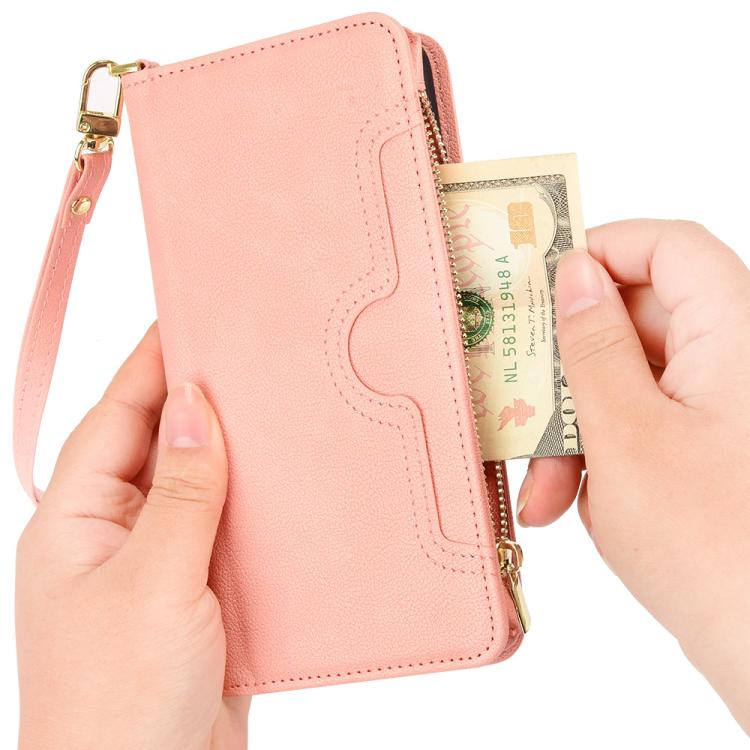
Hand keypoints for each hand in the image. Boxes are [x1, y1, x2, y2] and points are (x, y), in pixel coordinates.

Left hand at [16, 325, 249, 749]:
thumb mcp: (152, 583)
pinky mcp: (204, 595)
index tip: (195, 317)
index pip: (116, 417)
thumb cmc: (116, 703)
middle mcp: (117, 535)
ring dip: (240, 457)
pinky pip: (233, 532)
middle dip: (206, 404)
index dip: (153, 365)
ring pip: (204, 488)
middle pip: (163, 446)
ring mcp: (163, 565)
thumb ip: (181, 492)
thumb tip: (196, 407)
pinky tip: (295, 487)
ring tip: (284, 410)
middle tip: (255, 356)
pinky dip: (261, 509)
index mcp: (78, 521)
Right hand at [517, 220, 749, 731]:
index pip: (669, 248)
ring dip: (575, 425)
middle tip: (519, 405)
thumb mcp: (626, 437)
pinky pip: (640, 422)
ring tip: (545, 487)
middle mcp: (734, 362)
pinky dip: (600, 452)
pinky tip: (574, 501)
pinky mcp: (705, 447)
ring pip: (627, 379)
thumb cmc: (715, 553)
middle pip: (634, 321)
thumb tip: (574, 277)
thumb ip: (594, 348)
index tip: (538, 280)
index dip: (602, 248)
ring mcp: (719, 408)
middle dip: (567, 368)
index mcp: (736, 336)